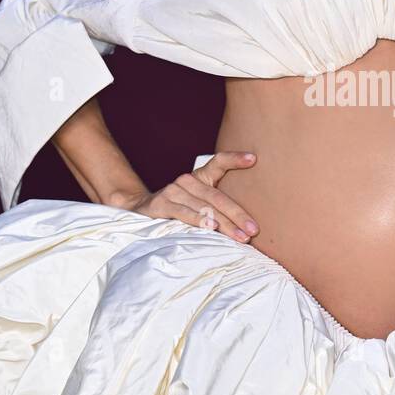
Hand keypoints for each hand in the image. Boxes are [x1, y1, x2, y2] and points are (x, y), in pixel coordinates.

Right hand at [113, 151, 258, 241]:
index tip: (253, 159)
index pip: (218, 162)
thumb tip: (248, 226)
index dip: (235, 159)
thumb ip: (218, 207)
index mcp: (200, 177)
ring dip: (224, 224)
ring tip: (240, 236)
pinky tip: (211, 227)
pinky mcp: (161, 204)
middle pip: (217, 197)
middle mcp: (187, 181)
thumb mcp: (199, 203)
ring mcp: (173, 191)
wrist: (140, 211)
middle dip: (238, 215)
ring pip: (204, 208)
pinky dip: (199, 220)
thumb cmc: (178, 209)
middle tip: (254, 229)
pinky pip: (184, 213)